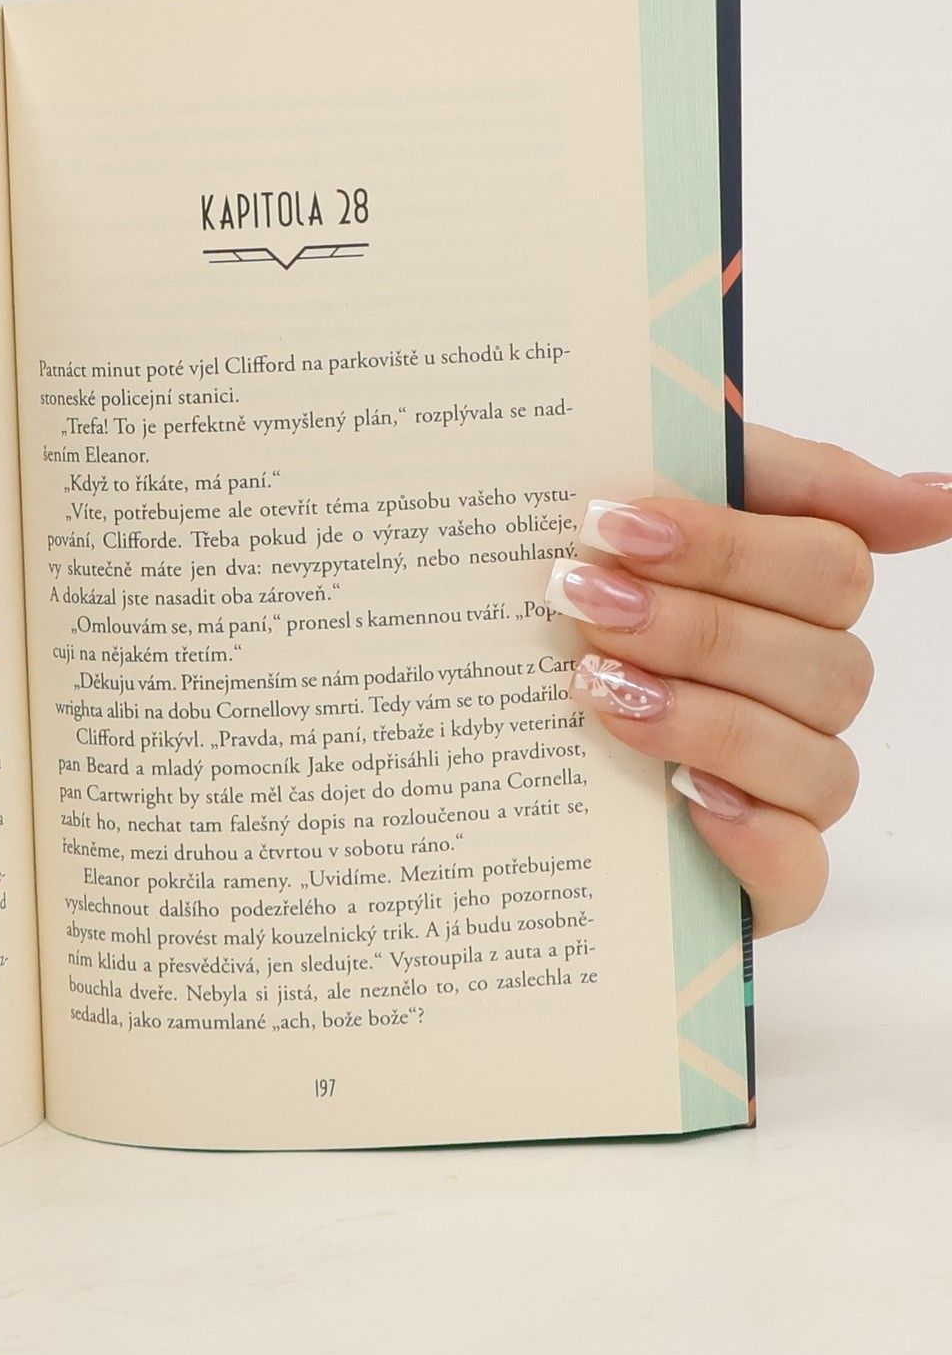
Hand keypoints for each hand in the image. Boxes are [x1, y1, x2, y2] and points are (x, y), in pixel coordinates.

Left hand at [549, 426, 951, 935]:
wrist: (450, 715)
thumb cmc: (567, 596)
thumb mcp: (636, 505)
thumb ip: (764, 473)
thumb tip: (934, 502)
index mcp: (788, 601)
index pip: (830, 567)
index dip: (730, 547)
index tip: (615, 526)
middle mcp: (802, 695)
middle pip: (823, 662)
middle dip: (696, 628)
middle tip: (578, 601)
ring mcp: (784, 791)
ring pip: (815, 762)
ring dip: (704, 717)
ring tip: (595, 688)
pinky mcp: (752, 882)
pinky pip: (799, 873)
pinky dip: (752, 837)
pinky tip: (684, 797)